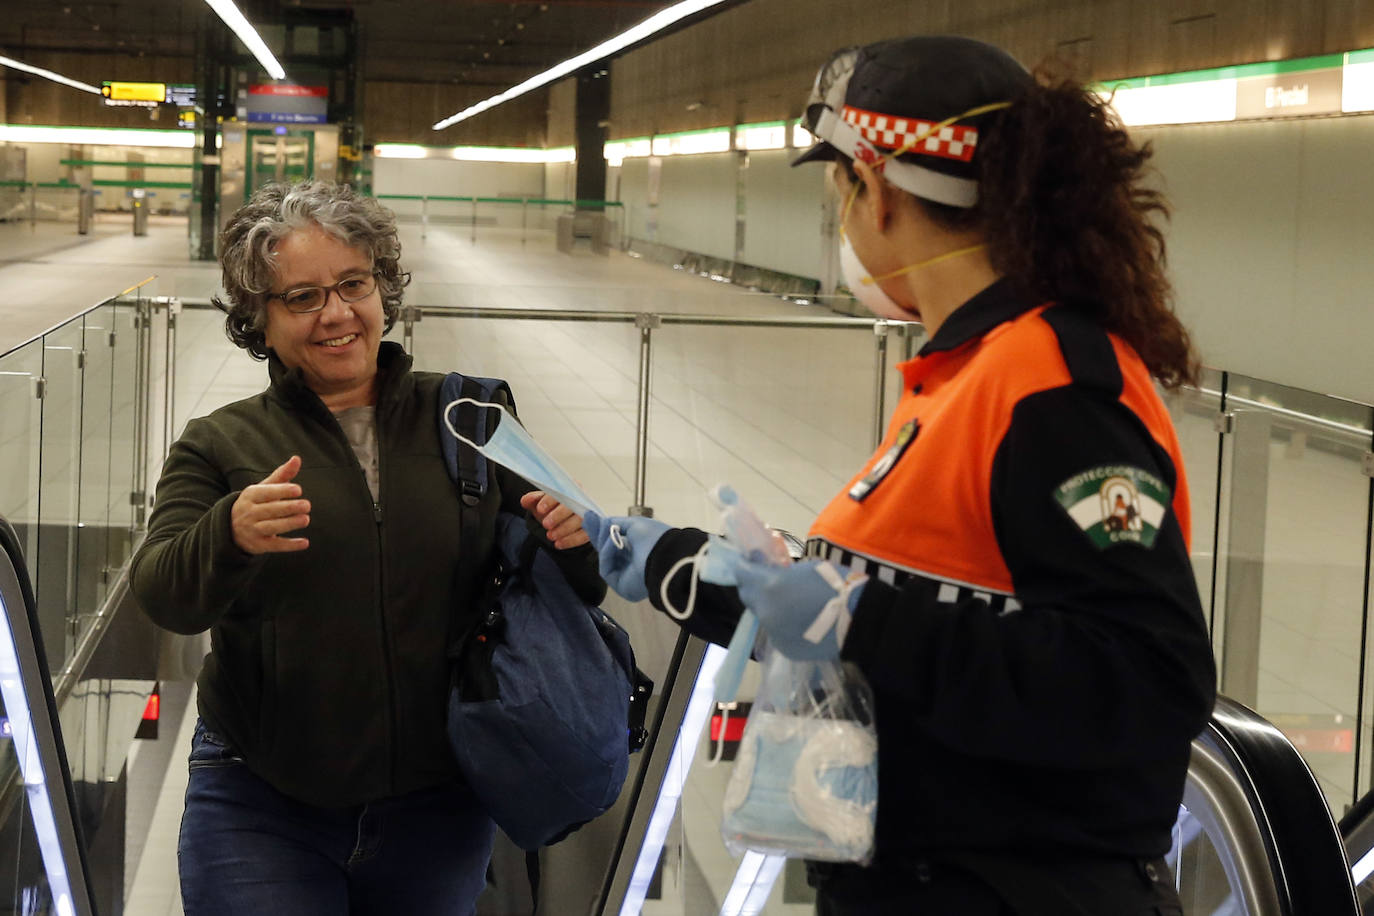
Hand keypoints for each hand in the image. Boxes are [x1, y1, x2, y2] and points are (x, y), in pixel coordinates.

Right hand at [231, 456, 310, 554]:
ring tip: (306, 519)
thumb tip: (297, 458)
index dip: (281, 491)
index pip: (266, 493)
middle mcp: (249, 513)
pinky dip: (290, 545)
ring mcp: (253, 530)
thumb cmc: (255, 503)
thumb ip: (282, 475)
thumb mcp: (264, 488)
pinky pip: (275, 546)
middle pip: (270, 510)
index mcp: (250, 496)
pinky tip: (305, 543)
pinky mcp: (259, 545)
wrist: (231, 528)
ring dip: (289, 524)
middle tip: (307, 505)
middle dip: (289, 507)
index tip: (298, 489)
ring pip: (272, 527)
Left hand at [520, 491, 588, 548]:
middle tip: (546, 524)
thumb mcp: (541, 503)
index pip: (561, 491)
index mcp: (569, 488)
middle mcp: (581, 498)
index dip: (550, 500)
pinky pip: (585, 535)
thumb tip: (525, 500)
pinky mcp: (592, 528)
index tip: (540, 509)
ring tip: (550, 536)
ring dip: (564, 530)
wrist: (562, 521)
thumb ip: (533, 500)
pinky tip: (559, 544)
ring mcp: (589, 513)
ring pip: (580, 521)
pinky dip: (571, 540)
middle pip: (573, 505)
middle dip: (558, 515)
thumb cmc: (552, 508)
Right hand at [582, 511, 671, 602]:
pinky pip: (607, 568)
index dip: (604, 531)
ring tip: (602, 527)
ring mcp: (626, 577)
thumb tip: (604, 522)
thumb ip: (617, 523)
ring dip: (603, 542)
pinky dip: (607, 553)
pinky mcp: (620, 586)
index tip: (591, 520)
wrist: (665, 556)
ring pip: (606, 559)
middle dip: (598, 536)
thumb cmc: (655, 538)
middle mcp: (634, 564)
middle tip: (586, 521)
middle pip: (609, 551)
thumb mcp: (635, 524)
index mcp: (641, 550)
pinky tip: (613, 542)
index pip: (618, 542)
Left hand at [733, 558, 866, 659]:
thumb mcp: (806, 567)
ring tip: (793, 602)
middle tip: (770, 580)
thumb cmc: (836, 585)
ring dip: (772, 607)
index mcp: (769, 586)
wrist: (859, 620)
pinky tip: (802, 621)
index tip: (751, 561)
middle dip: (756, 586)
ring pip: (764, 616)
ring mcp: (774, 633)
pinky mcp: (785, 649)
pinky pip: (778, 633)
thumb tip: (768, 568)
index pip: (742, 573)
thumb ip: (782, 570)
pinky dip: (784, 625)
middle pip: (749, 596)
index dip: (746, 565)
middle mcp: (766, 612)